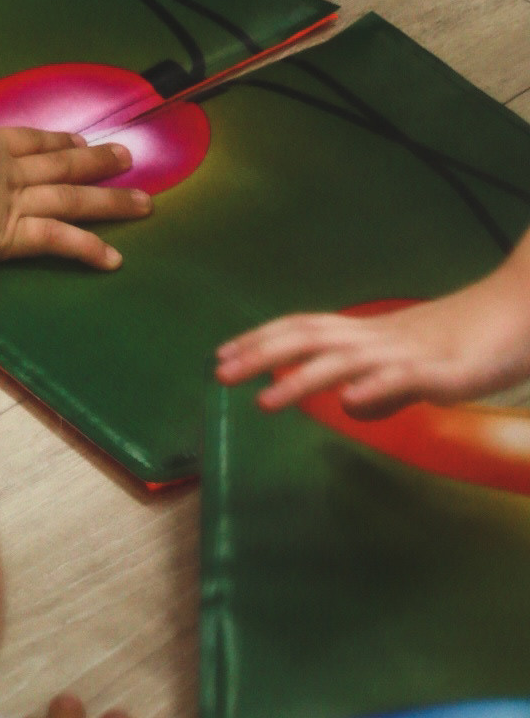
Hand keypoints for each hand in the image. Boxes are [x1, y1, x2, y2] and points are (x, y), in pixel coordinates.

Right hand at [0, 118, 149, 269]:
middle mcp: (8, 171)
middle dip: (95, 163)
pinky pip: (58, 239)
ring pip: (71, 198)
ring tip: (143, 201)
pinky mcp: (17, 232)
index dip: (56, 141)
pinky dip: (86, 249)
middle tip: (127, 157)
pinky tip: (113, 261)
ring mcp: (16, 200)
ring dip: (108, 200)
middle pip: (61, 166)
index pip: (28, 143)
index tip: (78, 139)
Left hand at [217, 269, 529, 414]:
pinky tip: (348, 400)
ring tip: (265, 399)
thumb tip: (348, 408)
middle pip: (311, 337)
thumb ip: (383, 388)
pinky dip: (374, 386)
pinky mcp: (448, 372)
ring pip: (346, 360)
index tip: (222, 355)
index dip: (262, 340)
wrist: (525, 310)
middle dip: (261, 353)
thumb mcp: (418, 371)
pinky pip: (406, 378)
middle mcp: (383, 336)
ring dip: (302, 378)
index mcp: (373, 334)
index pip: (305, 330)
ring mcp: (413, 352)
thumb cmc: (474, 338)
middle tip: (218, 373)